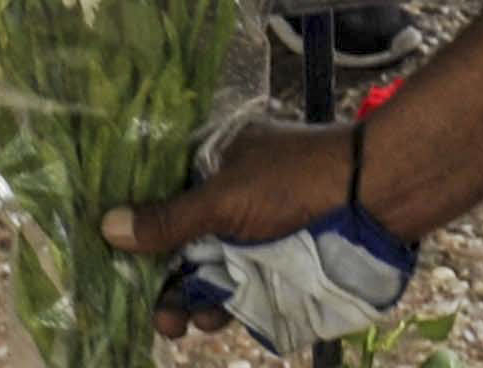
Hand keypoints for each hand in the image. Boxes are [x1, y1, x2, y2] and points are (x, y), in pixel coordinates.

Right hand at [106, 121, 361, 340]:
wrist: (376, 199)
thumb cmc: (297, 183)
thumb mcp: (225, 199)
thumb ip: (168, 220)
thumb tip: (105, 227)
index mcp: (214, 159)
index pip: (159, 191)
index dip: (135, 225)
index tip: (109, 258)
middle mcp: (228, 195)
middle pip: (177, 240)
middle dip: (159, 278)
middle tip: (153, 313)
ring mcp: (252, 232)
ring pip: (205, 272)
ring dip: (188, 301)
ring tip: (180, 323)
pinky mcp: (274, 265)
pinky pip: (236, 290)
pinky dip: (221, 308)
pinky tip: (213, 321)